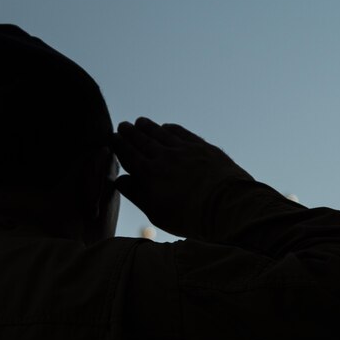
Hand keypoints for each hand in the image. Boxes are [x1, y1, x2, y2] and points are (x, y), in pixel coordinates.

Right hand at [108, 117, 253, 238]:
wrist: (226, 206)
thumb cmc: (190, 217)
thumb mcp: (157, 213)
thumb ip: (136, 194)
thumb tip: (119, 180)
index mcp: (150, 174)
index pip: (129, 155)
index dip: (119, 145)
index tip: (112, 138)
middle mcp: (164, 157)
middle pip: (142, 140)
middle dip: (130, 132)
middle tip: (123, 125)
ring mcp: (184, 149)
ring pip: (161, 133)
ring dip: (148, 127)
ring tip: (140, 121)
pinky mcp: (202, 147)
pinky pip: (181, 133)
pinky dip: (171, 128)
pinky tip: (167, 127)